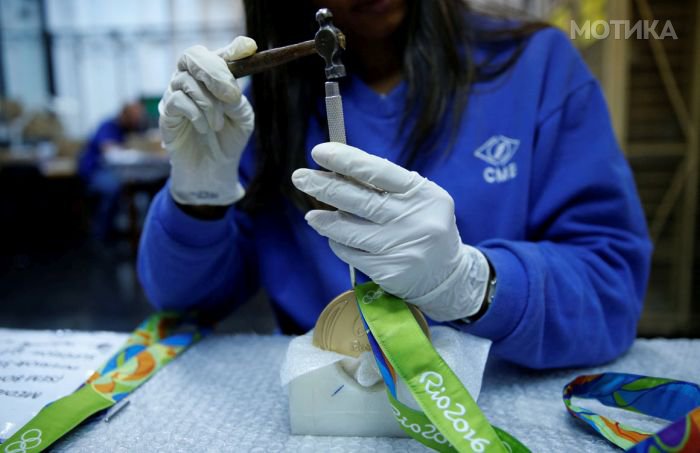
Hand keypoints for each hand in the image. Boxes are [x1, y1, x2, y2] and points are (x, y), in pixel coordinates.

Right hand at [159, 36, 256, 205]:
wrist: (213, 168)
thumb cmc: (229, 139)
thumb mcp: (242, 117)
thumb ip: (236, 99)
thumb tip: (228, 88)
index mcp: (214, 77)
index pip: (220, 54)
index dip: (234, 48)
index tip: (249, 48)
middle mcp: (192, 79)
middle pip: (193, 55)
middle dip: (214, 71)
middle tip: (230, 94)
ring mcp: (176, 93)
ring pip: (186, 80)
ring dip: (208, 103)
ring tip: (218, 124)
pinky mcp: (166, 112)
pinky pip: (177, 100)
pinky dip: (196, 114)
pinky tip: (204, 128)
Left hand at [292, 143, 489, 321]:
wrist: (448, 276)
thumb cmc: (423, 226)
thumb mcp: (415, 199)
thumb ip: (383, 186)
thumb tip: (337, 170)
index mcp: (421, 193)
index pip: (377, 171)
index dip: (346, 160)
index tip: (319, 152)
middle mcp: (413, 218)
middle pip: (359, 199)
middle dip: (324, 186)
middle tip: (299, 177)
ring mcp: (400, 246)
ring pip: (348, 230)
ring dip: (325, 221)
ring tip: (312, 216)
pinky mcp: (389, 271)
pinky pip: (350, 253)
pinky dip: (339, 244)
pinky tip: (336, 239)